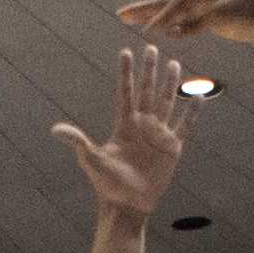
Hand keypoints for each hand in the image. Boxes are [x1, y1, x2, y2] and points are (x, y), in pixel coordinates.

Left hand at [52, 45, 194, 218]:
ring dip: (170, 84)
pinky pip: (184, 126)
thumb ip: (77, 141)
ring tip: (173, 63)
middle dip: (149, 70)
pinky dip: (192, 112)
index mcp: (124, 125)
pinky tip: (198, 96)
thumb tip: (54, 130)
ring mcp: (158, 135)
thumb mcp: (91, 159)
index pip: (125, 92)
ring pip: (166, 102)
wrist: (127, 205)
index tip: (125, 51)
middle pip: (147, 91)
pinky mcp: (172, 148)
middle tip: (151, 48)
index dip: (125, 73)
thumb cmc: (107, 184)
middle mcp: (142, 125)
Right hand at [119, 0, 253, 49]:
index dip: (160, 18)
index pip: (177, 2)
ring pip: (178, 11)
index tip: (144, 31)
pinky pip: (190, 20)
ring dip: (158, 18)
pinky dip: (178, 25)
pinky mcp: (215, 13)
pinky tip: (165, 31)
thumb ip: (198, 21)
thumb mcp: (225, 16)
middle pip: (171, 1)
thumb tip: (173, 29)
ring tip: (134, 20)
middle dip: (147, 10)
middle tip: (122, 14)